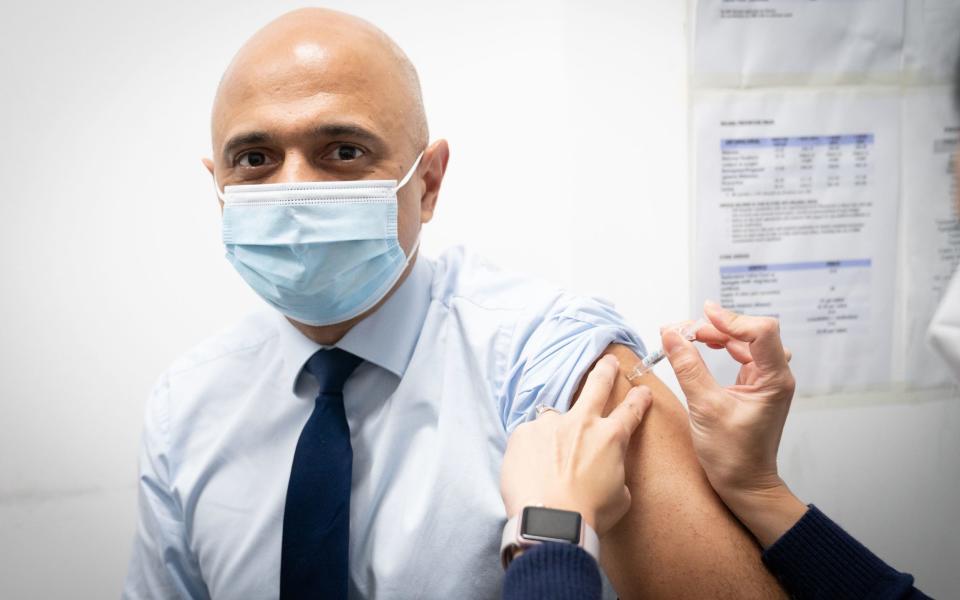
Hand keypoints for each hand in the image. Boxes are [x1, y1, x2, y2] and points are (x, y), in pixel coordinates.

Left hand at [500, 355, 652, 535]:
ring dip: (554, 431)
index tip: (642, 391)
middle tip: (608, 362)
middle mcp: (581, 423)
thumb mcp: (619, 497)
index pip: (630, 411)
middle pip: (596, 386)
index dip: (638, 399)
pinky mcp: (523, 433)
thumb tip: (606, 472)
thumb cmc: (588, 514)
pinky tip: (530, 470)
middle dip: (605, 371)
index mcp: (610, 437)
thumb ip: (614, 474)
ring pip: (553, 417)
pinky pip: (529, 437)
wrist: (550, 522)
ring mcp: (549, 425)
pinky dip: (531, 450)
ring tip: (548, 457)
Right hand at [662, 301, 805, 546]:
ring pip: (744, 342)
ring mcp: (765, 382)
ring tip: (688, 337)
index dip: (732, 319)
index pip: (761, 332)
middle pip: (751, 333)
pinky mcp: (754, 388)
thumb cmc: (733, 456)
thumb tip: (671, 335)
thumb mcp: (705, 407)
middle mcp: (775, 376)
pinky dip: (720, 348)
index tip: (703, 314)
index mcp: (774, 380)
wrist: (745, 485)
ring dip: (717, 335)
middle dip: (717, 326)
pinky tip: (702, 349)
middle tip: (684, 331)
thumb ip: (688, 367)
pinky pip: (740, 356)